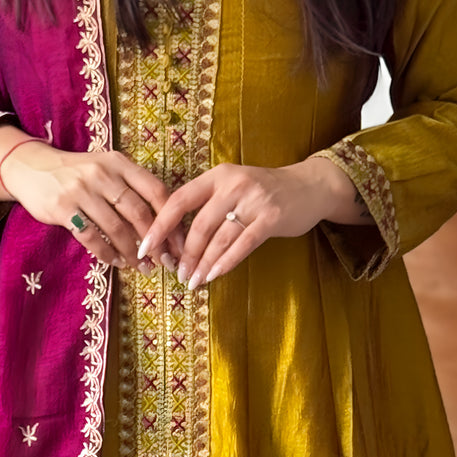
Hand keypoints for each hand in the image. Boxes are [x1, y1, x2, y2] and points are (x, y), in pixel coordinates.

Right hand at [0, 139, 181, 270]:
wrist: (32, 167)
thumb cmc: (77, 172)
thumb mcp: (107, 168)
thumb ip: (132, 187)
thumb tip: (166, 222)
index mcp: (120, 163)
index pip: (156, 190)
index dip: (172, 220)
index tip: (181, 243)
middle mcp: (102, 173)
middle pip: (139, 212)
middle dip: (155, 242)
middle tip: (165, 262)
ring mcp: (81, 190)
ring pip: (116, 228)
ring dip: (132, 252)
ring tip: (143, 267)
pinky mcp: (62, 208)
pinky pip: (90, 236)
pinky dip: (106, 253)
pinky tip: (116, 262)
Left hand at [138, 157, 356, 288]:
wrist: (310, 186)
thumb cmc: (265, 191)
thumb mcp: (233, 187)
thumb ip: (208, 205)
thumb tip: (175, 238)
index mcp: (217, 176)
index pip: (179, 200)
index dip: (160, 225)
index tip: (146, 247)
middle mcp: (233, 184)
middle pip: (199, 224)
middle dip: (185, 253)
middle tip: (177, 273)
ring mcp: (253, 200)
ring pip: (219, 238)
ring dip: (203, 263)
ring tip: (192, 281)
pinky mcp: (271, 217)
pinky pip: (243, 244)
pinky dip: (226, 262)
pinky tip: (214, 275)